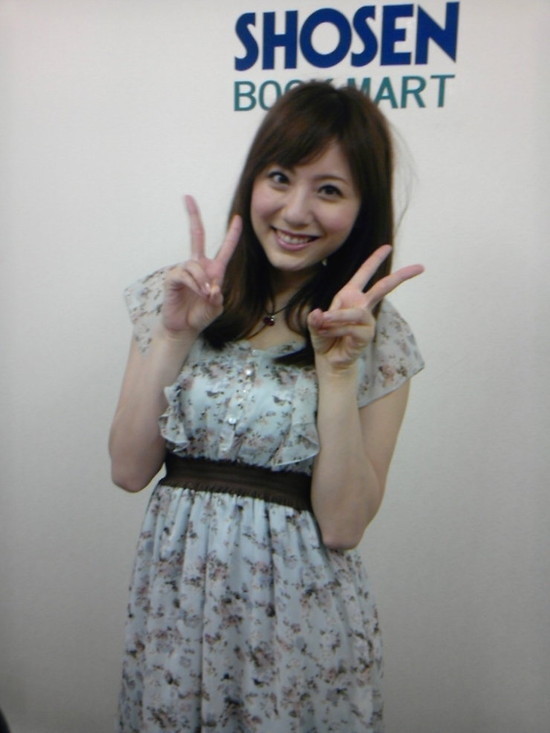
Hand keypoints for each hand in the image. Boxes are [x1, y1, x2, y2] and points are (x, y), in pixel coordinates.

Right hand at [161, 195, 241, 335]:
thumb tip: (212, 288)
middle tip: (187, 196)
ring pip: (195, 265)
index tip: (238, 218)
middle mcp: (198, 265)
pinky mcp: (172, 278)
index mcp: (214, 270)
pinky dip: (194, 283)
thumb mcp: (216, 307)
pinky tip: (197, 292)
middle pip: (196, 235)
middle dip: (193, 215)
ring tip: (204, 295)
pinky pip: (184, 274)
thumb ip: (218, 297)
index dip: (232, 234)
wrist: (184, 328)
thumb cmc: (200, 315)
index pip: (225, 248)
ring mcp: (184, 270)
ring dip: (202, 281)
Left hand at [307, 245, 423, 370]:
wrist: (329, 359)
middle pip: (384, 287)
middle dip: (401, 276)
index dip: (375, 259)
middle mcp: (362, 305)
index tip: (388, 247)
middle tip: (420, 267)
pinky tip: (328, 333)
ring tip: (323, 323)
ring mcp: (366, 320)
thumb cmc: (325, 337)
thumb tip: (319, 314)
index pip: (364, 274)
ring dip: (337, 318)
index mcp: (350, 295)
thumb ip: (316, 319)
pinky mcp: (366, 334)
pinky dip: (336, 329)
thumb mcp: (315, 325)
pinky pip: (351, 328)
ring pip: (356, 313)